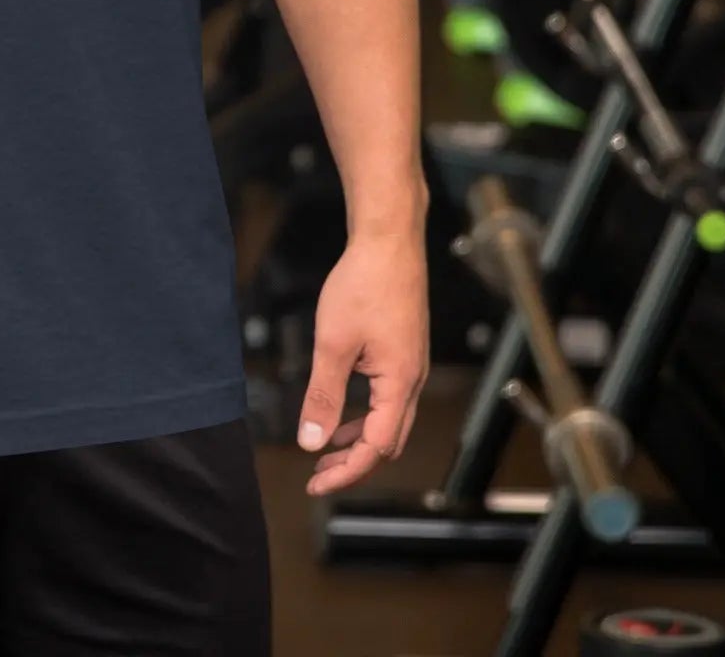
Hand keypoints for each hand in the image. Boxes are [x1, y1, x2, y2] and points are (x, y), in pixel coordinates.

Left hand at [297, 227, 428, 495]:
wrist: (389, 241)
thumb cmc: (364, 284)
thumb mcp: (333, 343)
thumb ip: (323, 395)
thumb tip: (311, 441)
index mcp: (400, 384)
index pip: (376, 448)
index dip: (345, 471)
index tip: (315, 483)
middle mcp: (413, 380)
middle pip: (388, 442)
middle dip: (354, 463)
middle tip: (318, 473)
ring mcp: (411, 365)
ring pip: (389, 421)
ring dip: (359, 439)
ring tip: (326, 448)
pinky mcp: (404, 352)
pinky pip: (388, 398)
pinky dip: (365, 414)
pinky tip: (342, 409)